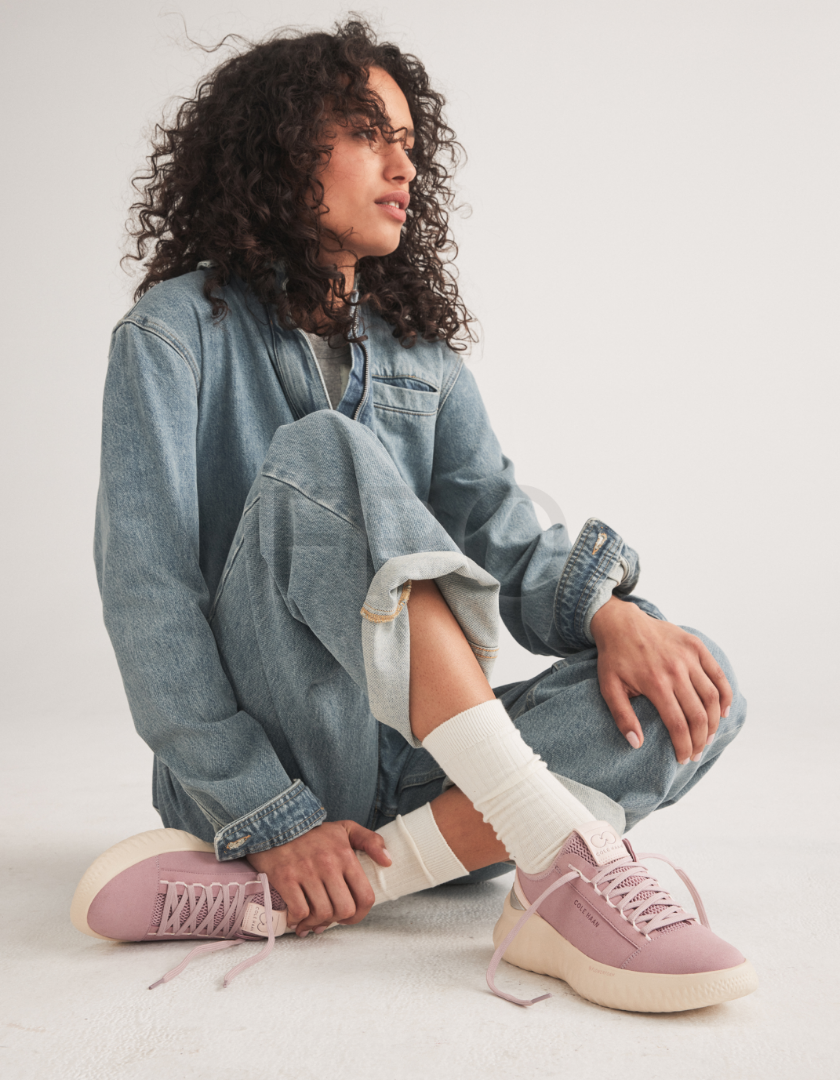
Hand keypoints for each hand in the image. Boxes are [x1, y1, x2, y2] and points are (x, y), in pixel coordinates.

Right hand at [246, 820, 390, 936]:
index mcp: (346, 855)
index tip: (350, 916)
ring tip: (313, 922)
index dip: (360, 914)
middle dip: (338, 920)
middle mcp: (328, 864)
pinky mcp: (285, 877)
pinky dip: (299, 920)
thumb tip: (388, 862)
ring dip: (317, 923)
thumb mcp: (346, 828)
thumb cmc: (314, 831)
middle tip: (330, 919)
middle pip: (344, 909)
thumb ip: (371, 841)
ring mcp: (306, 871)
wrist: (276, 821)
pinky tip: (297, 919)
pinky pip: (299, 910)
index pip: (365, 896)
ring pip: (322, 913)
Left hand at [589, 596, 732, 763]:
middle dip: (701, 740)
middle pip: (698, 715)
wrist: (620, 622)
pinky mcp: (696, 646)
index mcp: (655, 683)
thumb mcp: (609, 688)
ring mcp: (688, 657)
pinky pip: (717, 674)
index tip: (684, 759)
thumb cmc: (614, 658)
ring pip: (712, 697)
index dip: (684, 746)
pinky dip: (725, 694)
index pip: (678, 725)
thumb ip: (622, 717)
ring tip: (709, 736)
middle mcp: (676, 671)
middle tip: (697, 753)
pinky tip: (723, 711)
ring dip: (714, 722)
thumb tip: (637, 743)